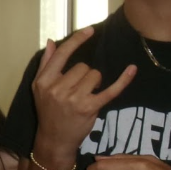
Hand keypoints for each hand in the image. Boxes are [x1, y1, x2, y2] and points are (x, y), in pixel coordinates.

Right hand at [32, 28, 136, 160]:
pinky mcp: (89, 108)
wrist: (54, 140)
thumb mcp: (39, 88)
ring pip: (95, 75)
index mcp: (44, 81)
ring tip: (86, 95)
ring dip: (95, 83)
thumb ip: (45, 64)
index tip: (90, 30)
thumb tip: (51, 41)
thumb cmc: (48, 112)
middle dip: (84, 75)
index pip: (62, 55)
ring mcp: (74, 99)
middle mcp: (57, 89)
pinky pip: (110, 90)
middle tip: (78, 89)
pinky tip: (131, 70)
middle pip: (82, 66)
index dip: (77, 40)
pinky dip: (123, 80)